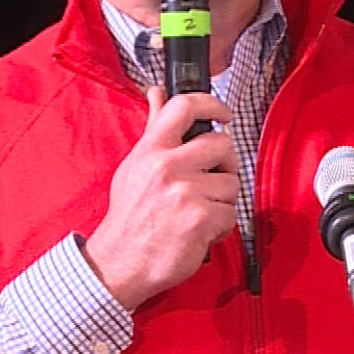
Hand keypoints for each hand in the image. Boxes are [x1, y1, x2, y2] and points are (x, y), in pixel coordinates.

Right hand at [83, 88, 238, 310]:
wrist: (121, 261)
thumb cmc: (130, 214)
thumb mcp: (135, 164)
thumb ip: (154, 126)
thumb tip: (157, 91)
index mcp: (152, 149)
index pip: (185, 107)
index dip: (212, 105)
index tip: (223, 115)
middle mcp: (168, 167)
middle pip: (223, 145)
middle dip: (225, 164)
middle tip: (212, 179)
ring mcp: (186, 193)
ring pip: (232, 183)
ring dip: (222, 200)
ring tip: (199, 210)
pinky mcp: (201, 220)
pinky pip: (232, 214)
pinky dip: (221, 226)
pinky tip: (200, 230)